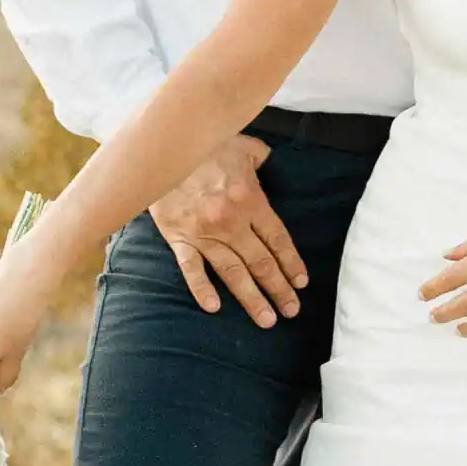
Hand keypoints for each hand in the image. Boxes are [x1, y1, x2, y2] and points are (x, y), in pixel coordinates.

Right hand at [151, 133, 306, 324]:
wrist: (165, 147)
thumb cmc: (207, 146)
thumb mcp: (243, 146)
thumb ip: (262, 158)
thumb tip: (273, 162)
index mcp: (251, 201)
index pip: (277, 239)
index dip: (291, 263)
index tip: (301, 283)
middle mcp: (231, 221)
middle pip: (261, 262)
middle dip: (279, 289)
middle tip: (291, 311)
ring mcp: (204, 233)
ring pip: (233, 272)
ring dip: (252, 298)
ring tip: (267, 319)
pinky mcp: (179, 238)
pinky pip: (191, 269)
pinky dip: (202, 289)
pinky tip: (214, 308)